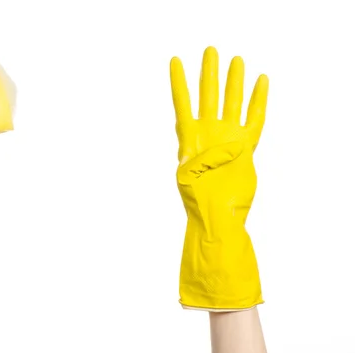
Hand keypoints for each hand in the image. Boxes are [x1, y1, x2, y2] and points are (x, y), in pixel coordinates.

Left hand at [170, 46, 268, 310]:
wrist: (218, 217)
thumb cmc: (198, 201)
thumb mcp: (188, 180)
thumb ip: (199, 162)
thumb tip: (224, 149)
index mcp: (188, 138)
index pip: (182, 102)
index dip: (178, 81)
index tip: (175, 61)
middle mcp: (208, 133)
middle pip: (208, 95)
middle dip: (209, 73)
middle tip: (210, 50)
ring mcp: (227, 138)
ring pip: (231, 102)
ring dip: (233, 82)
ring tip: (236, 60)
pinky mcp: (246, 147)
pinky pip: (254, 119)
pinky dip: (258, 101)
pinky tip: (261, 82)